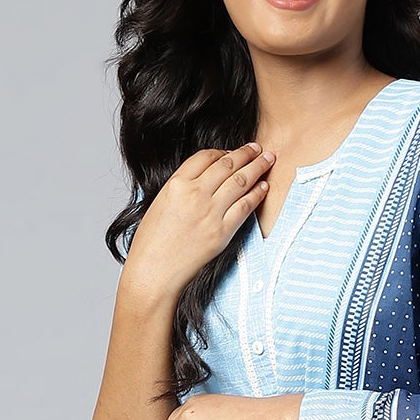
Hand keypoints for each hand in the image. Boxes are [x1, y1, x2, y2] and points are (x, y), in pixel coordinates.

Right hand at [122, 143, 276, 303]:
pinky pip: (245, 206)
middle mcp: (195, 194)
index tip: (231, 152)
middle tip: (257, 148)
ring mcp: (210, 212)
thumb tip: (201, 180)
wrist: (154, 271)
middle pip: (227, 164)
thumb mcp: (159, 204)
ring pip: (240, 181)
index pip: (205, 157)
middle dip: (245, 153)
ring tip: (268, 159)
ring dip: (257, 167)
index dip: (222, 152)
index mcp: (176, 184)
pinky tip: (264, 186)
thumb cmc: (151, 243)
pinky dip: (257, 194)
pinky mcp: (222, 231)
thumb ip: (180, 188)